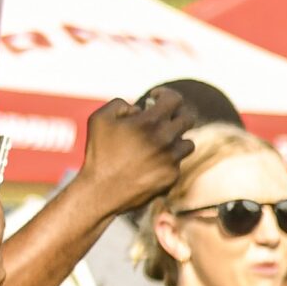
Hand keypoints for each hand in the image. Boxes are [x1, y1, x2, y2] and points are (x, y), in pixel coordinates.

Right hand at [77, 90, 196, 212]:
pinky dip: (167, 161)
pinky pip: (177, 164)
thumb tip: (139, 108)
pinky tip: (150, 164)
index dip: (165, 94)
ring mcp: (171, 160)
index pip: (174, 99)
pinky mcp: (172, 177)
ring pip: (187, 143)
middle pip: (188, 118)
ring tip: (158, 144)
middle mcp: (165, 139)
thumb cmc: (98, 153)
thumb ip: (120, 104)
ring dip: (175, 140)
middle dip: (176, 114)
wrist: (101, 191)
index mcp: (149, 122)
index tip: (155, 98)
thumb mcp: (99, 119)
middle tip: (164, 119)